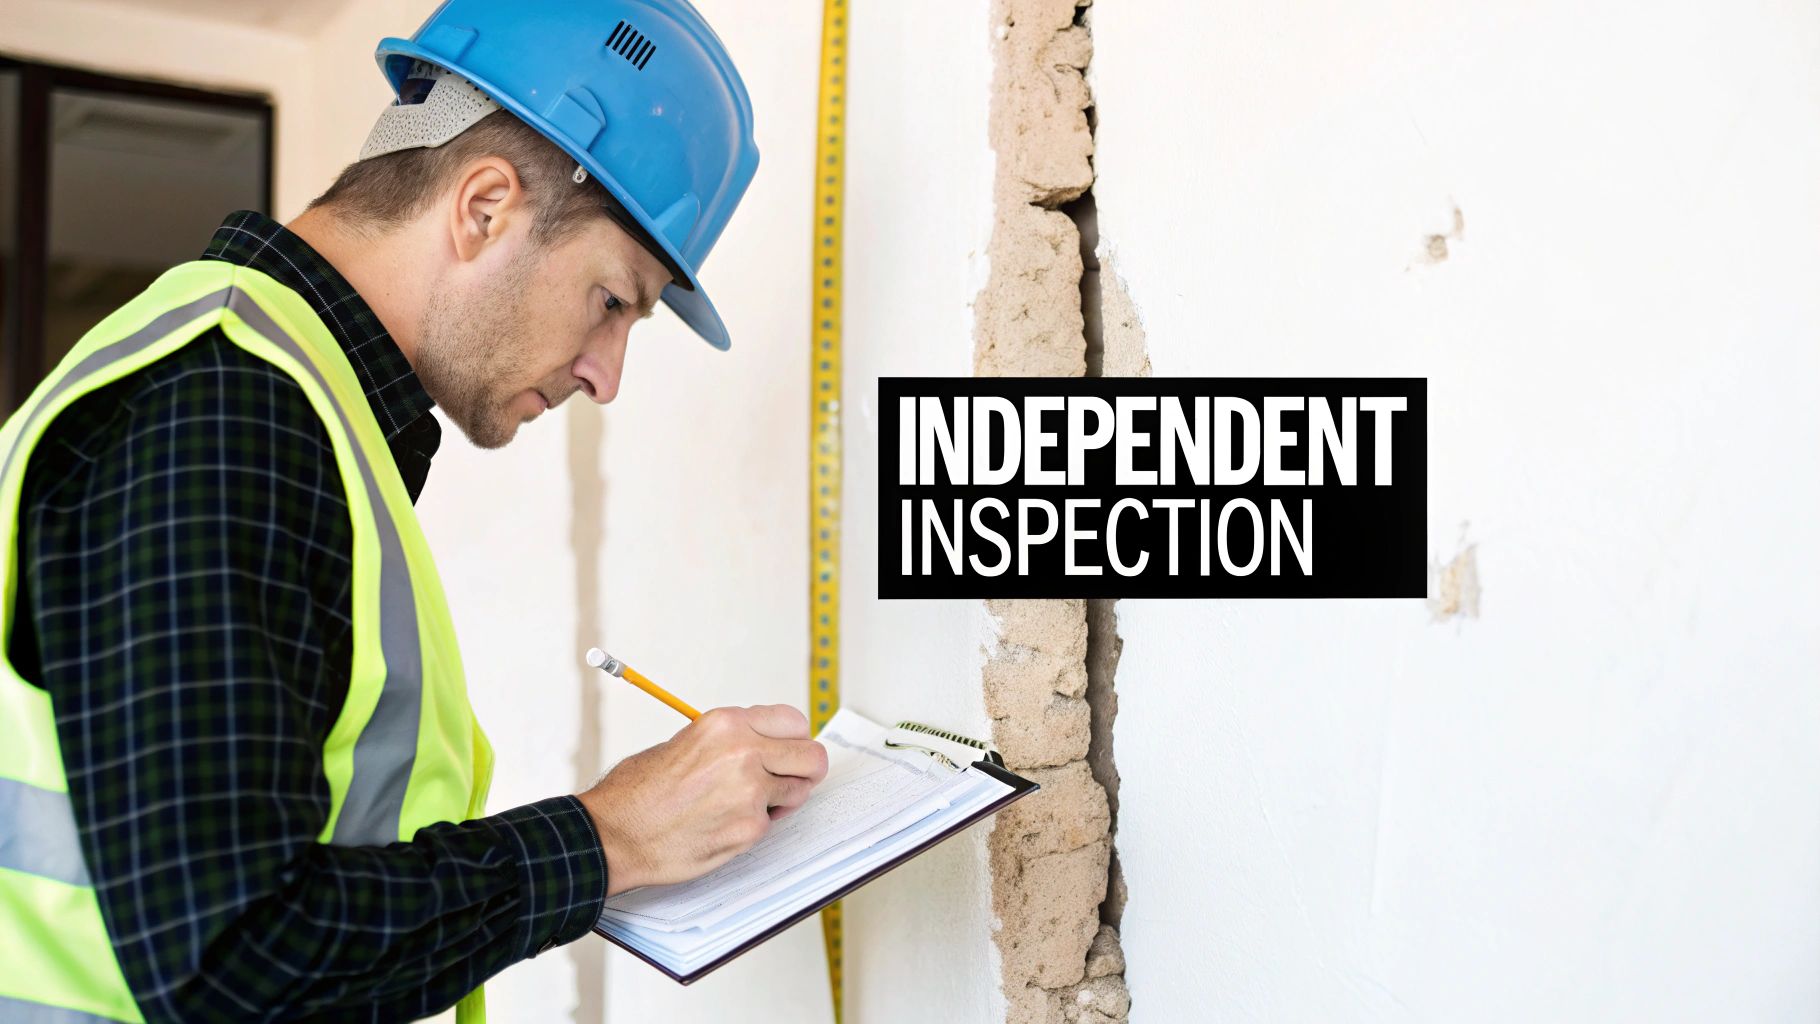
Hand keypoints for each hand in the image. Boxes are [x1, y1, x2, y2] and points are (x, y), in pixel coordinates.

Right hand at [576, 705, 829, 895]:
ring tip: (746, 803)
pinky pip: (772, 822)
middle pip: (812, 756)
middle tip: (789, 779)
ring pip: (799, 791)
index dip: (794, 739)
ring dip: (782, 799)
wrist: (616, 833)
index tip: (789, 750)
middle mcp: (744, 752)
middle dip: (804, 769)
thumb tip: (765, 744)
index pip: (794, 721)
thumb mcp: (686, 741)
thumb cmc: (639, 791)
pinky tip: (725, 822)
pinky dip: (756, 824)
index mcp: (727, 724)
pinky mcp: (750, 827)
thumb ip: (730, 739)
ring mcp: (750, 791)